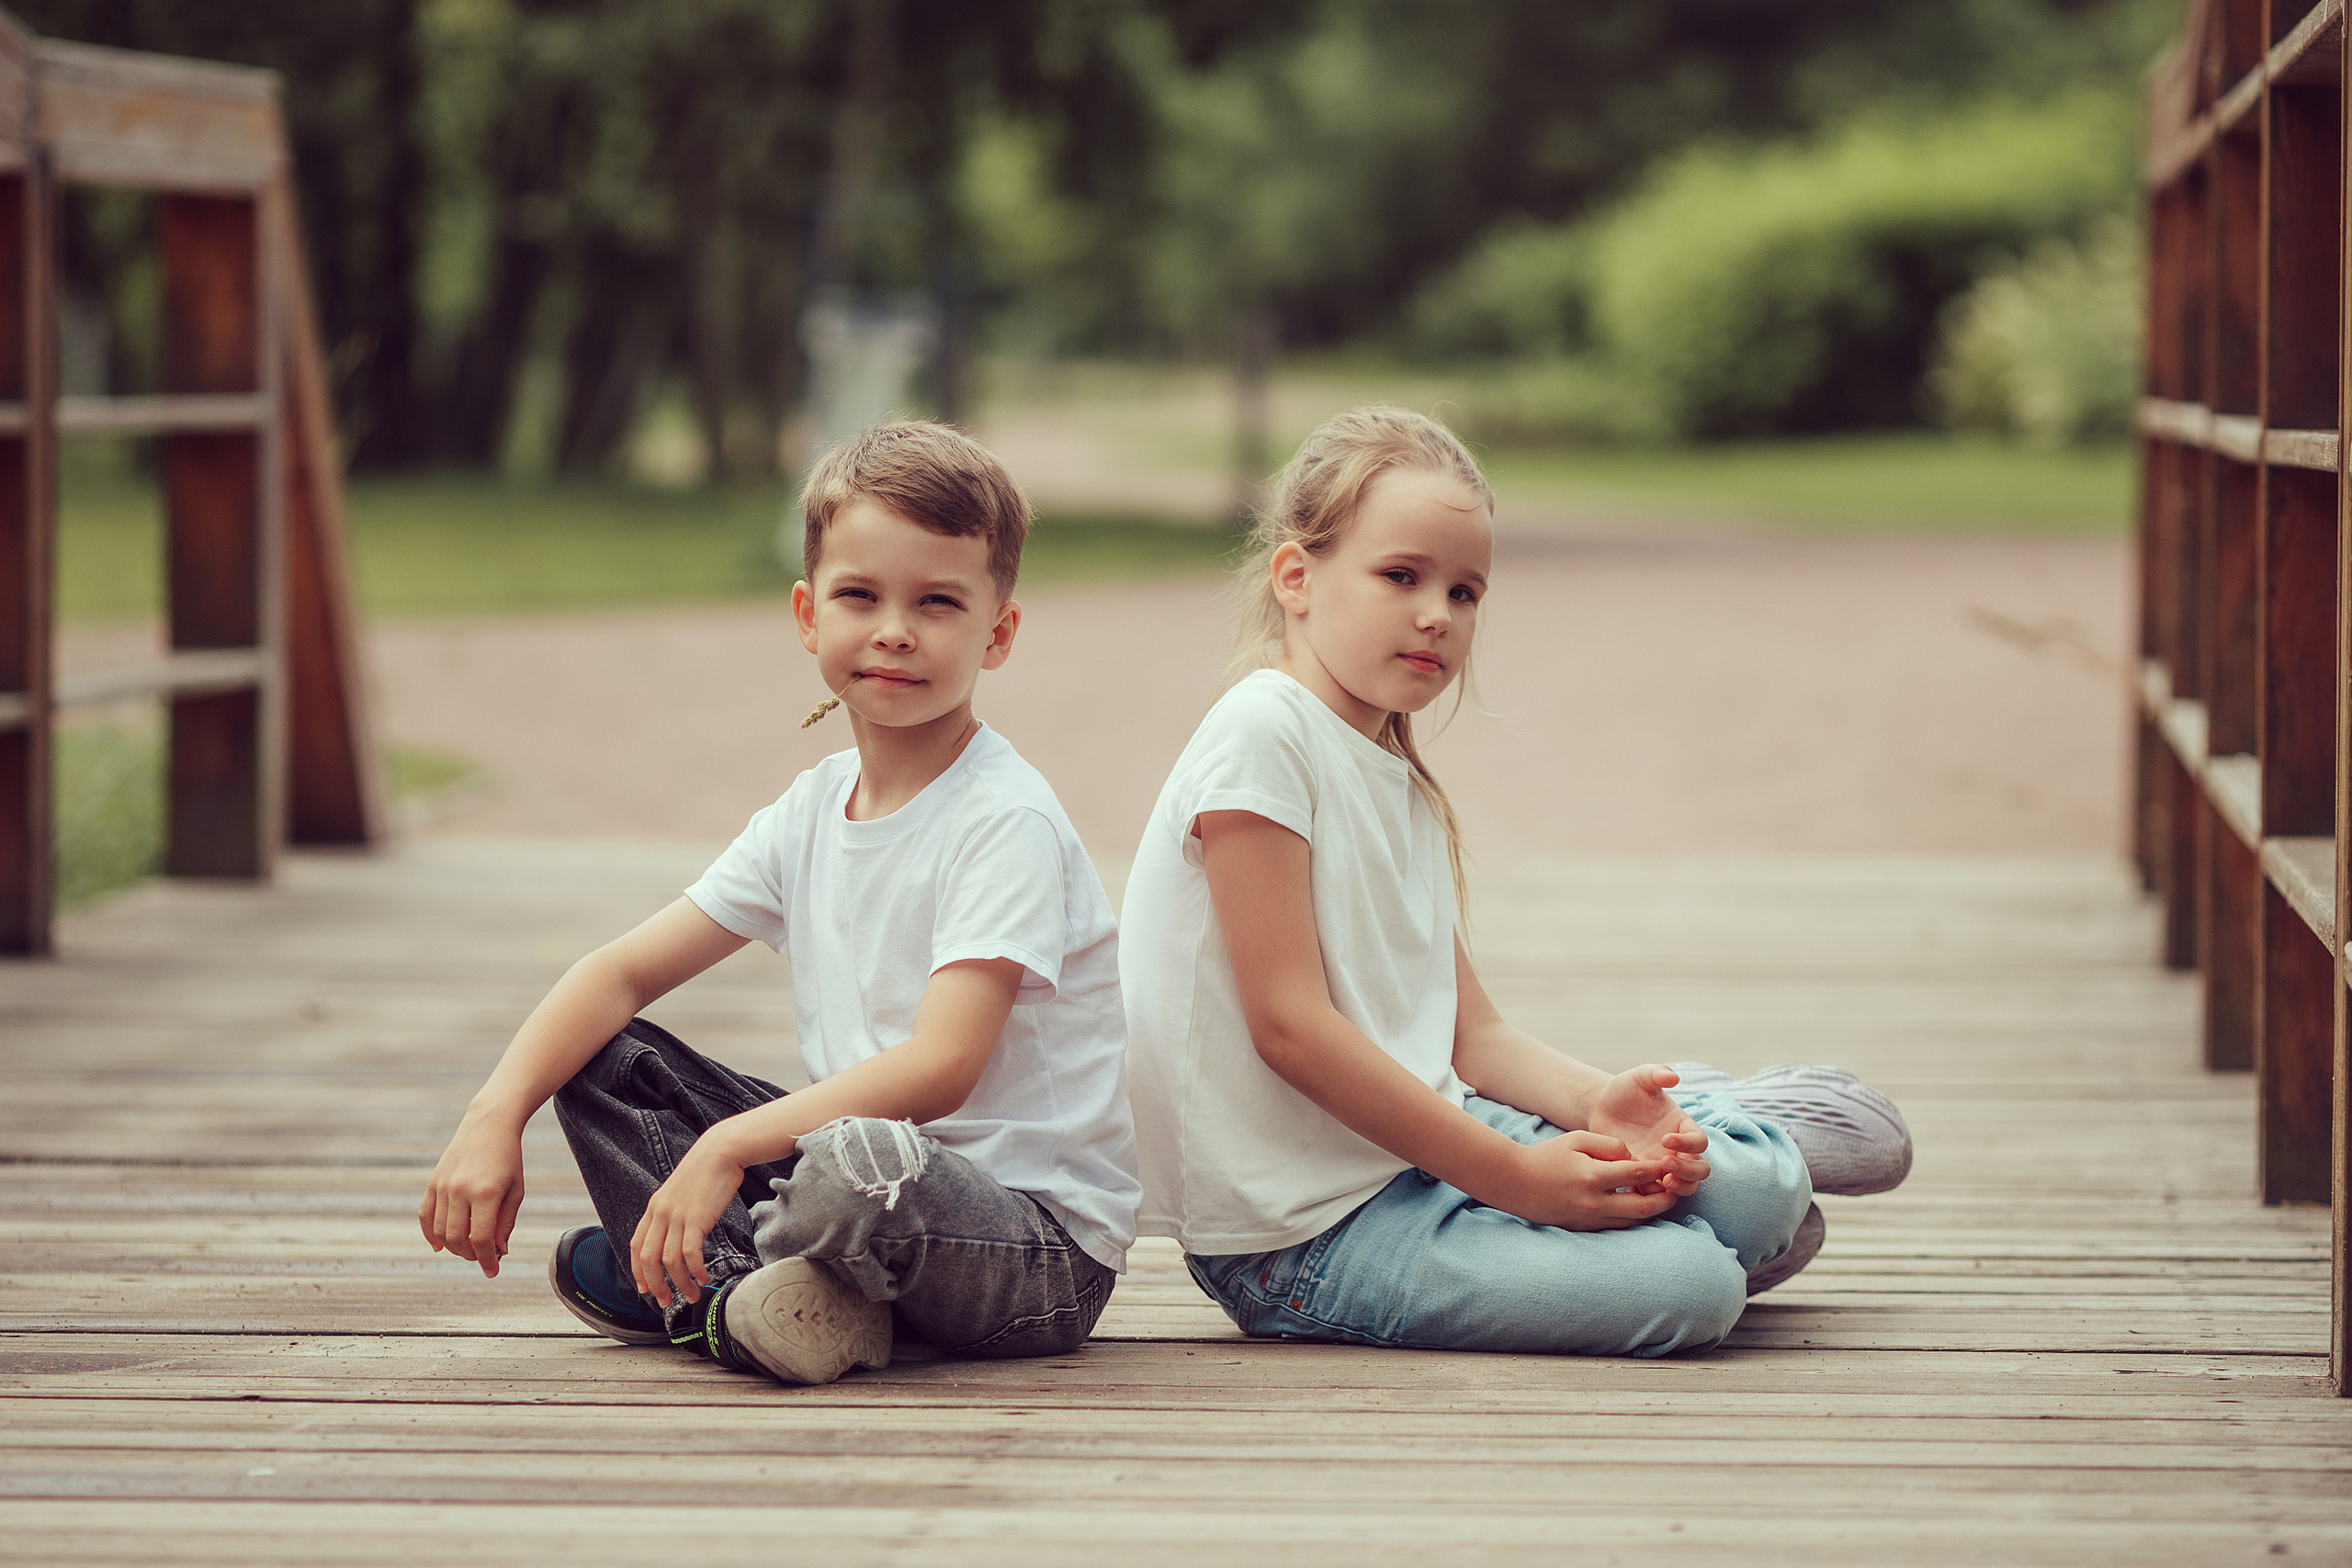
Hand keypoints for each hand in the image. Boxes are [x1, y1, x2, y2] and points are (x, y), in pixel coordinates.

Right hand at [419, 1108, 526, 1277]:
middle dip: (471, 1255)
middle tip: (483, 1256)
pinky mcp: (432, 1182)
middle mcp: (460, 1190)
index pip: (481, 1239)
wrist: (488, 1126)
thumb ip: (506, 1223)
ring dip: (453, 1247)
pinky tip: (439, 1246)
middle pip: (458, 1239)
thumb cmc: (508, 1160)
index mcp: (486, 1193)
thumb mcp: (515, 1190)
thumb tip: (498, 1252)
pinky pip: (424, 1215)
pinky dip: (429, 1234)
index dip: (486, 1260)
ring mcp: (443, 1186)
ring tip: (468, 1249)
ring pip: (440, 1231)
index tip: (493, 1271)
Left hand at [630, 1133, 746, 1308]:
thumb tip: (677, 1235)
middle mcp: (661, 1213)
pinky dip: (695, 1270)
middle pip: (648, 1259)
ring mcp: (677, 1216)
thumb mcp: (681, 1191)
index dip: (638, 1271)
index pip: (635, 1246)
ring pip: (669, 1261)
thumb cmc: (707, 1171)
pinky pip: (690, 1254)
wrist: (721, 1151)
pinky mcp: (696, 1219)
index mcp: (654, 1207)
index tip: (645, 1288)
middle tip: (665, 1301)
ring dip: (680, 1283)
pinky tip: (704, 1276)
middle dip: (655, 1285)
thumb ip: (673, 1212)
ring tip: (692, 1294)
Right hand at [1496, 1130, 1682, 1230]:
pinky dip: (1632, 1217)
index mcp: (1593, 1176)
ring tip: (1661, 1197)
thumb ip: (1609, 1145)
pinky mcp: (1585, 1229)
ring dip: (1651, 1210)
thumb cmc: (1547, 1156)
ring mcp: (1589, 1219)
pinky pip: (1617, 1226)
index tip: (1668, 1163)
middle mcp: (1594, 1203)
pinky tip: (1637, 1206)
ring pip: (1633, 1221)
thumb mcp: (1577, 1139)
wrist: (1515, 1183)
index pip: (1637, 1174)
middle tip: (1676, 1188)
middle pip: (1644, 1207)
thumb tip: (1633, 1157)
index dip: (1657, 1169)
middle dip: (1665, 1198)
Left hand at [1587, 1065, 1710, 1197]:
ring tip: (1661, 1183)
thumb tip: (1672, 1076)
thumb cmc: (1625, 1090)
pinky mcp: (1645, 1177)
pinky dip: (1652, 1196)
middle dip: (1688, 1171)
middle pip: (1701, 1169)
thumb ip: (1656, 1073)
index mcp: (1682, 1126)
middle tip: (1665, 1165)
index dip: (1688, 1144)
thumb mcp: (1639, 1078)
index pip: (1699, 1141)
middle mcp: (1678, 1149)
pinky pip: (1657, 1194)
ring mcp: (1662, 1165)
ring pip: (1686, 1186)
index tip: (1665, 1139)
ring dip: (1679, 1189)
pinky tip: (1635, 1189)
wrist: (1601, 1107)